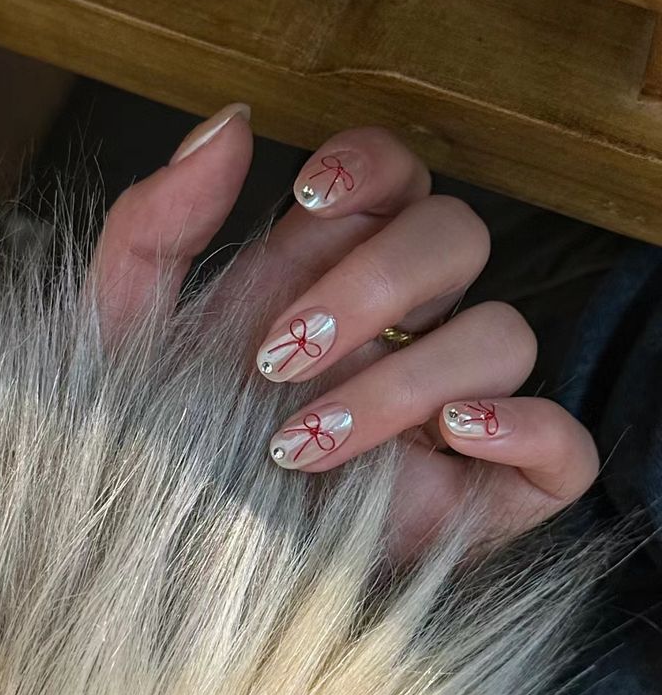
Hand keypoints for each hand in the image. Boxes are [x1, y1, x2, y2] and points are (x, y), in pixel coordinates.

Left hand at [89, 104, 598, 555]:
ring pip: (506, 333)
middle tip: (279, 354)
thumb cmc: (155, 444)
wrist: (170, 570)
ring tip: (308, 439)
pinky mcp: (487, 494)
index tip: (308, 199)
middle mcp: (403, 330)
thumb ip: (159, 223)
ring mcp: (453, 408)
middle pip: (459, 237)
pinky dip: (528, 430)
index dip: (374, 165)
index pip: (401, 176)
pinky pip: (566, 448)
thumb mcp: (129, 329)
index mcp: (332, 278)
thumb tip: (234, 124)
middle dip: (374, 283)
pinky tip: (448, 439)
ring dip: (410, 377)